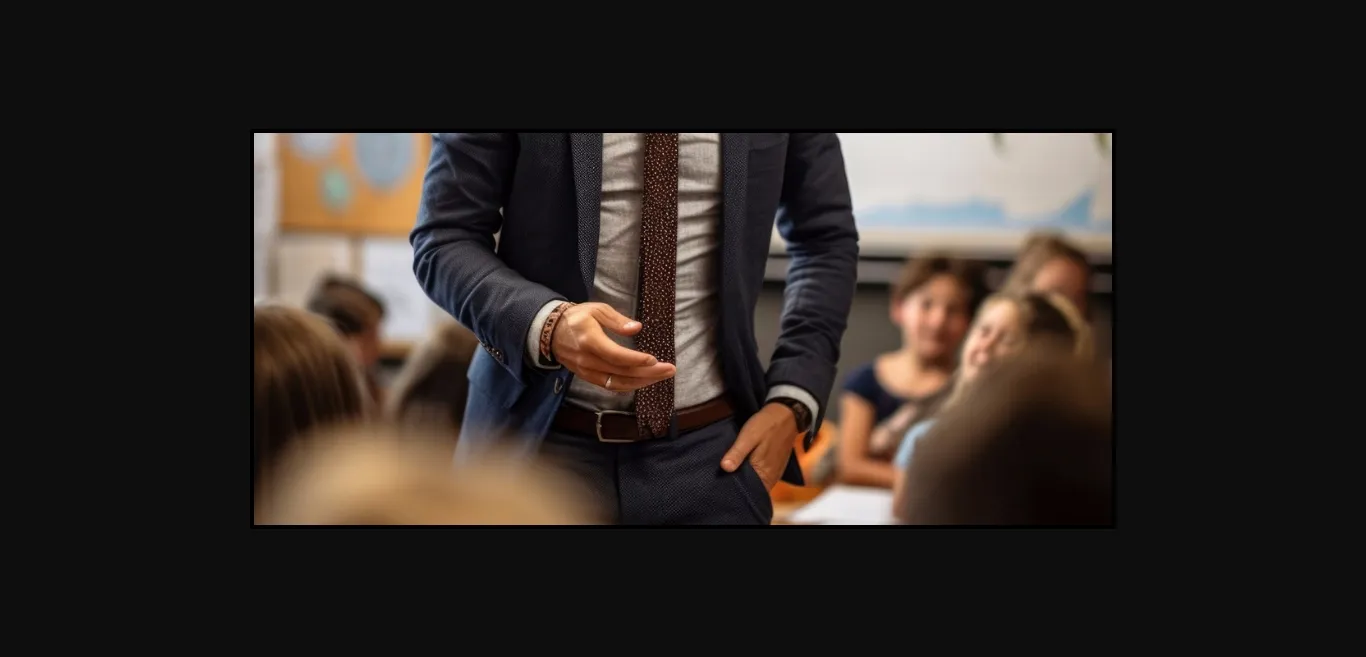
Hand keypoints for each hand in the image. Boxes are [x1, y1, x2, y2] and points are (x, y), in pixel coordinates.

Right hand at [550, 302, 675, 391]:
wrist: (549, 332)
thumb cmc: (576, 318)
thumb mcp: (596, 310)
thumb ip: (617, 320)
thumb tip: (637, 328)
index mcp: (590, 340)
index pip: (616, 356)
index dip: (636, 360)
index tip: (655, 360)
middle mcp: (588, 360)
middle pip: (622, 372)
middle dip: (648, 373)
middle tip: (670, 370)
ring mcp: (587, 371)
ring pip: (618, 383)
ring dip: (642, 382)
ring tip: (661, 376)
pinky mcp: (587, 377)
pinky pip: (610, 386)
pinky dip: (628, 386)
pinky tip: (643, 382)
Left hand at [720, 403, 797, 489]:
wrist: (786, 414)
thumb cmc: (766, 425)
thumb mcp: (748, 436)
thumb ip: (737, 453)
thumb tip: (725, 469)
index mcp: (763, 473)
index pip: (747, 491)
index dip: (734, 488)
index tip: (722, 482)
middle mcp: (771, 478)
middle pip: (752, 489)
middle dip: (738, 484)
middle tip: (724, 475)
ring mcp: (774, 474)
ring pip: (757, 484)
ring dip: (745, 479)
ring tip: (732, 471)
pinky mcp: (775, 468)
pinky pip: (762, 477)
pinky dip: (753, 475)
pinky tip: (743, 466)